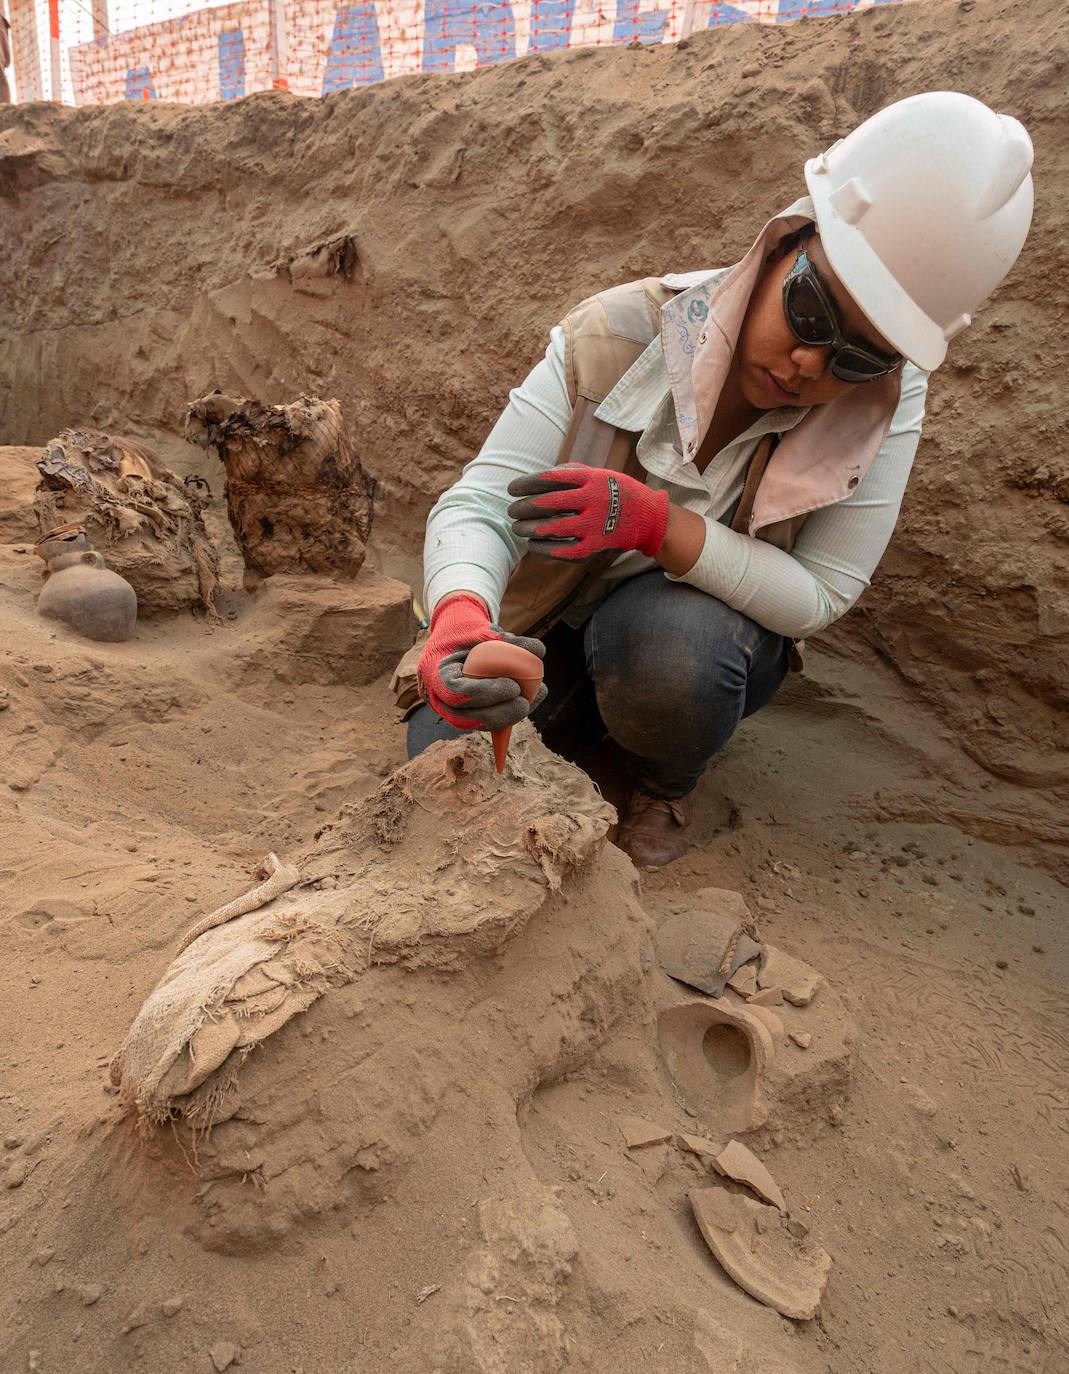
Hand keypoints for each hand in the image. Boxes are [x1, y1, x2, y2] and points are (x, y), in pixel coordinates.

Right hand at [416, 592, 547, 731]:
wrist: (453, 637)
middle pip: (465, 718)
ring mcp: (448, 709)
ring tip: (532, 700)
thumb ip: (507, 640)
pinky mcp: (463, 714)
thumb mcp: (482, 628)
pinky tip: (530, 702)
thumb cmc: (466, 630)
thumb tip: (538, 651)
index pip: (457, 692)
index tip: (513, 687)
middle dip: (498, 715)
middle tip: (524, 703)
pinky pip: (483, 722)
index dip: (486, 693)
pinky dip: (507, 716)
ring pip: (475, 724)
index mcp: (434, 671)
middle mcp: (437, 696)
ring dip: (506, 718)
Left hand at [507, 464, 669, 560]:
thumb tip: (539, 478)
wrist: (649, 517)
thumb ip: (571, 472)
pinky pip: (565, 550)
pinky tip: (532, 545)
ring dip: (529, 529)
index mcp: (591, 479)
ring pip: (553, 528)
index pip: (550, 479)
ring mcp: (595, 525)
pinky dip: (545, 549)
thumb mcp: (599, 473)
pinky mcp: (596, 546)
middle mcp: (593, 500)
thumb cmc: (617, 492)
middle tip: (511, 510)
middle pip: (548, 503)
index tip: (511, 489)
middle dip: (524, 507)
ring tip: (517, 528)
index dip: (526, 484)